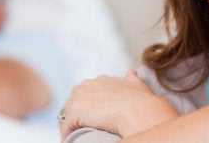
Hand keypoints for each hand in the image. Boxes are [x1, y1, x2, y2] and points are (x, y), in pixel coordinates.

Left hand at [59, 70, 178, 139]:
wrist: (138, 112)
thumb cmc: (142, 102)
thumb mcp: (138, 86)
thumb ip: (132, 79)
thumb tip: (131, 72)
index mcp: (100, 81)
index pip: (85, 92)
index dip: (88, 106)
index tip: (92, 118)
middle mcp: (87, 85)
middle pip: (73, 102)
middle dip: (76, 115)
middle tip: (82, 129)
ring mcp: (79, 98)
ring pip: (67, 114)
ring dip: (70, 126)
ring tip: (76, 137)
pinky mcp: (74, 113)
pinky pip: (66, 127)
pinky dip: (68, 135)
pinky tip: (72, 142)